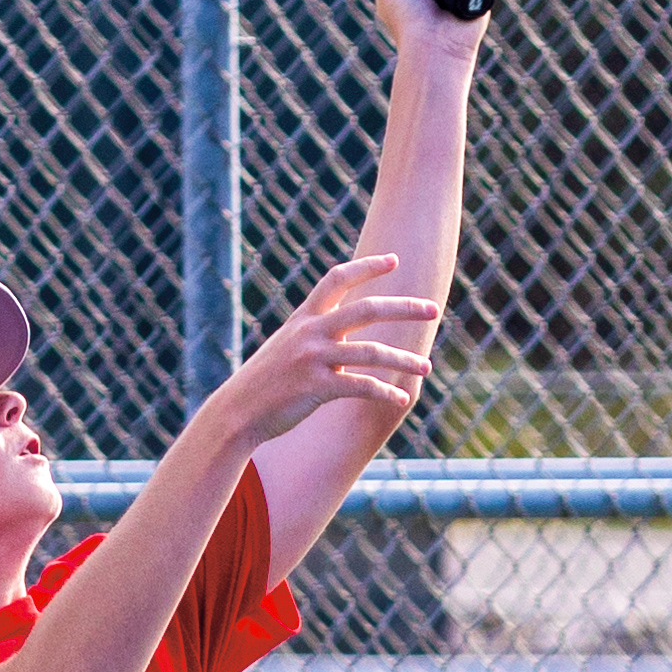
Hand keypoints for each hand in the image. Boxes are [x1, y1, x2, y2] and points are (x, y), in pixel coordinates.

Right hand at [218, 251, 439, 448]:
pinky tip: (401, 398)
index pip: (338, 279)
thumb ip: (315, 334)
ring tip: (427, 367)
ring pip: (371, 352)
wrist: (238, 411)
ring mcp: (314, 359)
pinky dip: (384, 392)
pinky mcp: (317, 388)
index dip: (367, 267)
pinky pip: (361, 386)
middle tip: (433, 308)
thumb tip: (345, 333)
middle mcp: (310, 332)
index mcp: (304, 317)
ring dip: (403, 360)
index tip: (394, 259)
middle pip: (366, 309)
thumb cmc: (266, 381)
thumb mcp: (287, 346)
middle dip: (404, 308)